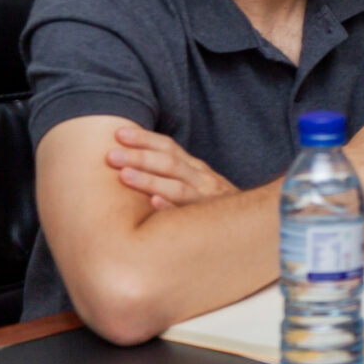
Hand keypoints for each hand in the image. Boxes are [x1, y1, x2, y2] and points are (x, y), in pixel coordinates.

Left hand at [107, 126, 238, 210]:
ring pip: (177, 187)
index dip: (144, 139)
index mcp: (195, 168)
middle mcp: (203, 180)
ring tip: (124, 176)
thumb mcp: (196, 185)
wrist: (253, 230)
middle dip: (139, 157)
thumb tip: (129, 164)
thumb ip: (172, 176)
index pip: (169, 148)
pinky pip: (189, 215)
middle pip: (170, 164)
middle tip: (110, 155)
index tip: (118, 133)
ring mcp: (208, 200)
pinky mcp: (211, 223)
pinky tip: (155, 204)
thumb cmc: (210, 208)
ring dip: (150, 180)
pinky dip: (172, 208)